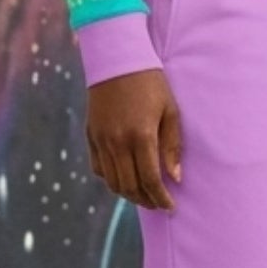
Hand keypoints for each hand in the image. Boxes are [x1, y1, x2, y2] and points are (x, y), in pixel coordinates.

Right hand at [85, 69, 183, 210]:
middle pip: (130, 186)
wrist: (117, 60)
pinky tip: (124, 178)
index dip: (161, 198)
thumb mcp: (170, 111)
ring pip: (112, 182)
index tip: (170, 206)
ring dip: (129, 194)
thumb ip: (172, 146)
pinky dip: (111, 179)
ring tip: (143, 195)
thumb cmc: (151, 83)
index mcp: (141, 136)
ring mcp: (101, 140)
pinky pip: (98, 168)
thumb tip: (175, 177)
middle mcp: (117, 142)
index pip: (150, 180)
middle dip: (146, 200)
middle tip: (158, 204)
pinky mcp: (91, 136)